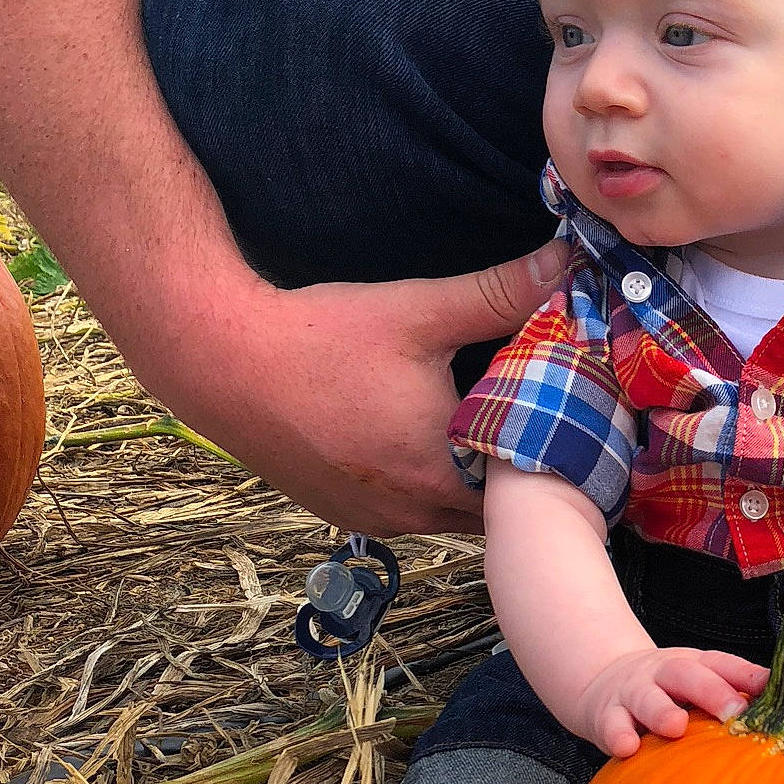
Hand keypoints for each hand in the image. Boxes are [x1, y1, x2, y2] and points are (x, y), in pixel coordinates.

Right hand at [145, 239, 570, 535]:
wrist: (218, 361)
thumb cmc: (318, 339)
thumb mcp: (418, 311)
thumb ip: (498, 293)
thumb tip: (564, 265)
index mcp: (441, 471)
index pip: (525, 489)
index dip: (549, 454)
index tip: (564, 418)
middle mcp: (411, 512)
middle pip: (489, 508)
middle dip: (510, 470)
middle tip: (530, 420)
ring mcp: (373, 519)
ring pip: (446, 513)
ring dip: (465, 480)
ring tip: (480, 429)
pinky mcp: (340, 513)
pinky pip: (404, 511)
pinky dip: (422, 485)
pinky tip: (420, 440)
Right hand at [576, 648, 770, 756]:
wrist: (603, 682)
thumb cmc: (668, 693)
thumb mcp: (698, 686)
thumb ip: (733, 696)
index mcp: (694, 665)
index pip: (723, 665)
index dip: (747, 676)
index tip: (773, 690)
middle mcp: (663, 672)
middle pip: (688, 674)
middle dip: (710, 691)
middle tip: (733, 712)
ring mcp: (633, 692)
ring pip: (646, 697)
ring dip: (661, 711)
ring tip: (675, 727)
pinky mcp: (605, 715)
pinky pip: (611, 725)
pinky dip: (617, 735)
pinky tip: (627, 748)